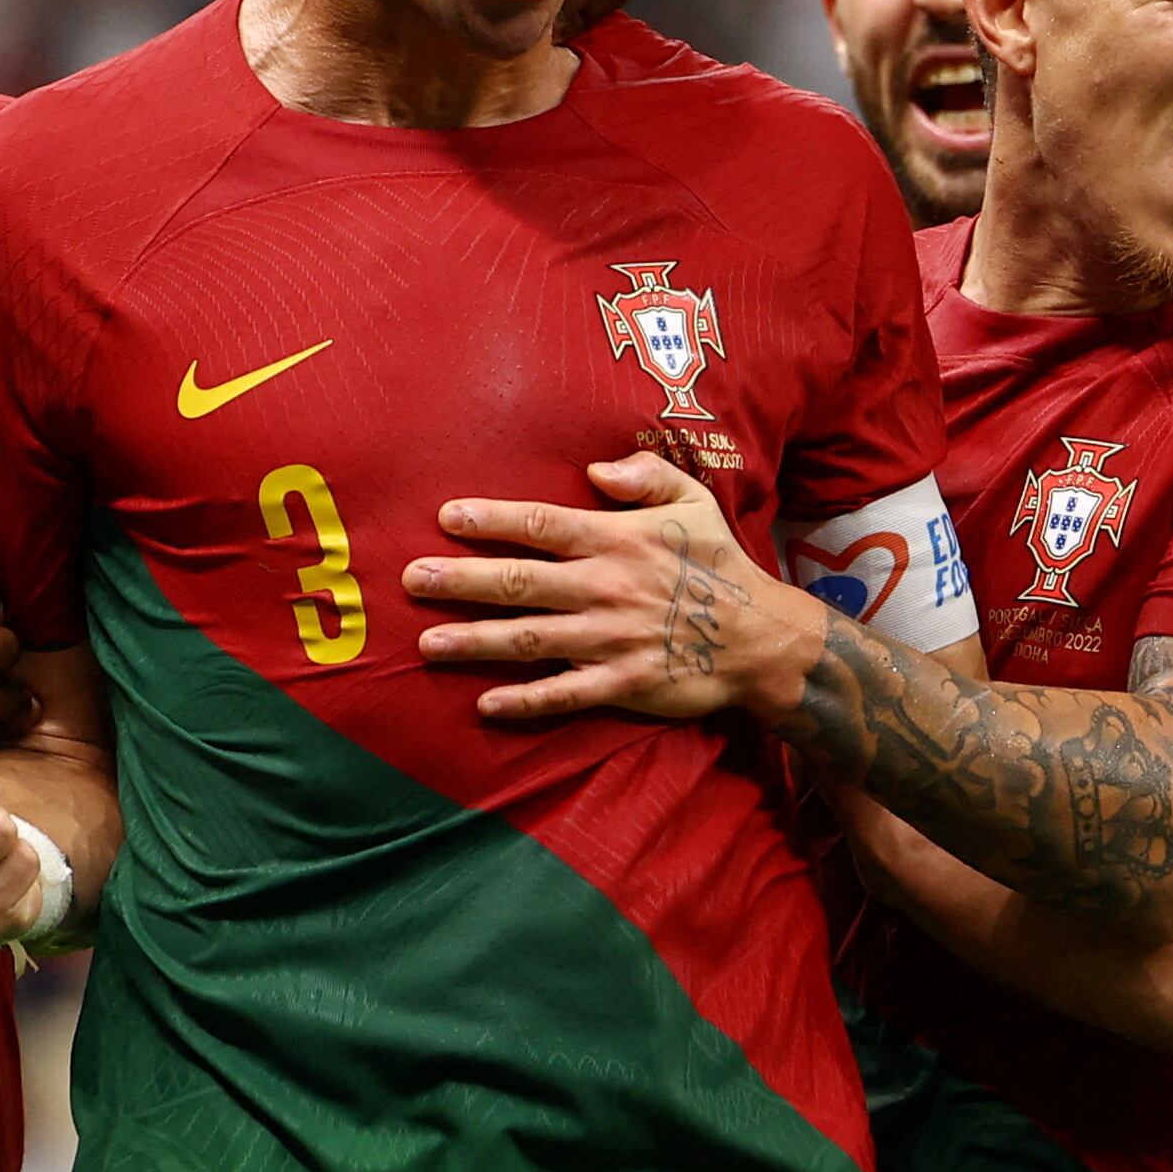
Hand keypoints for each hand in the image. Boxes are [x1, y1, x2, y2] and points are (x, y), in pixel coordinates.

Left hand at [404, 451, 815, 722]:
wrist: (762, 639)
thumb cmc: (718, 564)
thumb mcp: (694, 503)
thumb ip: (646, 476)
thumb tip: (596, 467)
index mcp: (618, 541)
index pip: (542, 525)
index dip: (493, 519)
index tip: (447, 516)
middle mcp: (606, 588)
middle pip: (521, 582)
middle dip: (461, 580)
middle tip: (410, 579)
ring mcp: (612, 639)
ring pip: (532, 639)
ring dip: (477, 641)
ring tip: (428, 642)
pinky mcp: (623, 683)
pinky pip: (566, 694)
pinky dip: (526, 701)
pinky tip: (486, 704)